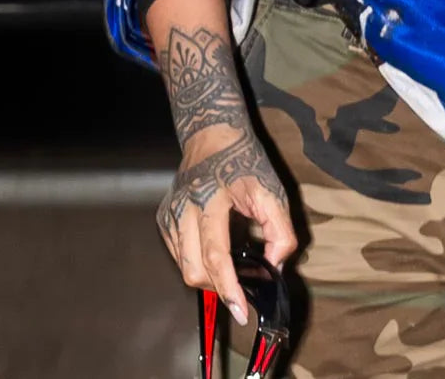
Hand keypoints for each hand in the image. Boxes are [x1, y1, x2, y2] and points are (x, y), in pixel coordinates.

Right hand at [156, 119, 297, 326]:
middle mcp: (183, 209)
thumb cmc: (245, 160)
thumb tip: (275, 266)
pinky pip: (177, 255)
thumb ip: (280, 230)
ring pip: (184, 267)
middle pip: (194, 270)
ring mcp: (170, 214)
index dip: (228, 288)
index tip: (241, 311)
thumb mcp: (272, 190)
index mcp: (211, 201)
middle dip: (218, 287)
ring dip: (207, 276)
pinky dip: (196, 262)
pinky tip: (213, 251)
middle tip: (241, 287)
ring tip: (230, 268)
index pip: (216, 256)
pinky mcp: (164, 217)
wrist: (213, 134)